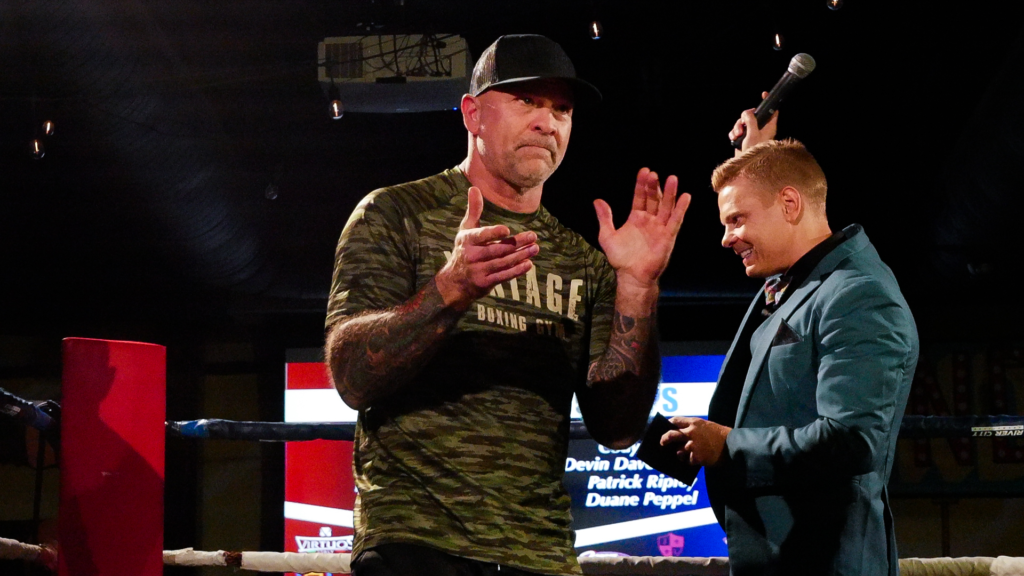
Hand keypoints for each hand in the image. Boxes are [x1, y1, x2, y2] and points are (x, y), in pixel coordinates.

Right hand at [435, 186, 538, 309]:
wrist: (454, 282)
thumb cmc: (463, 250)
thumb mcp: (465, 230)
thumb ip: (473, 210)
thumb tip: (474, 188)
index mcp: (467, 240)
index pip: (480, 236)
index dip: (493, 233)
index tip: (506, 230)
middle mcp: (471, 256)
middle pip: (497, 249)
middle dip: (517, 243)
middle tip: (533, 237)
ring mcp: (478, 271)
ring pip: (502, 262)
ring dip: (520, 256)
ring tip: (535, 248)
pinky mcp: (485, 283)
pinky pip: (503, 276)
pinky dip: (516, 271)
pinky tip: (528, 264)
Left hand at [593, 168, 690, 296]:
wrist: (631, 276)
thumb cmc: (620, 258)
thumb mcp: (607, 235)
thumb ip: (604, 218)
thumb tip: (597, 200)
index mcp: (636, 218)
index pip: (640, 197)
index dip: (642, 184)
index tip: (644, 171)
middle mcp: (650, 220)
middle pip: (654, 199)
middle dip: (654, 186)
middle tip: (654, 174)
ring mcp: (660, 228)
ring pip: (666, 207)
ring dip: (670, 193)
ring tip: (672, 178)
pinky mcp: (668, 236)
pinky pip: (676, 221)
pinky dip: (680, 209)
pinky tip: (685, 197)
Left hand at [660, 416, 730, 466]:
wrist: (732, 447)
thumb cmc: (720, 436)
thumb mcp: (707, 426)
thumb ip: (693, 428)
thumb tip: (680, 435)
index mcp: (694, 422)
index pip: (675, 420)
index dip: (669, 424)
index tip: (665, 427)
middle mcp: (691, 432)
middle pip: (671, 435)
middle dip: (664, 439)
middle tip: (661, 443)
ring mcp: (692, 445)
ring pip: (678, 451)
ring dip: (679, 453)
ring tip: (683, 455)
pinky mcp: (695, 457)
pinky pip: (687, 460)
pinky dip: (690, 461)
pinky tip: (696, 460)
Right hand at [729, 91, 777, 155]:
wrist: (746, 166)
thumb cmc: (754, 151)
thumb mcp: (753, 134)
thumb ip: (751, 120)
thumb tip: (747, 112)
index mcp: (769, 127)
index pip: (771, 111)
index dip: (768, 101)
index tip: (764, 94)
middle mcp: (761, 129)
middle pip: (752, 115)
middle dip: (744, 119)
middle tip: (742, 125)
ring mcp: (752, 133)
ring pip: (743, 122)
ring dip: (737, 127)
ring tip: (737, 135)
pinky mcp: (744, 138)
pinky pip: (738, 130)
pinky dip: (734, 132)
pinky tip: (734, 138)